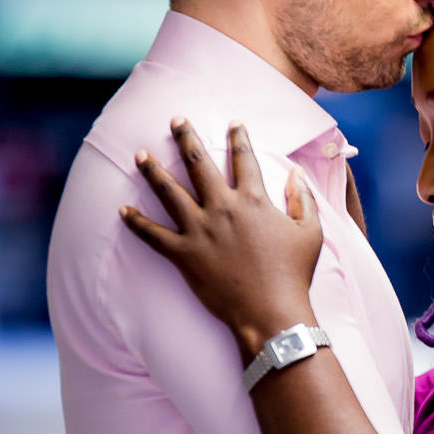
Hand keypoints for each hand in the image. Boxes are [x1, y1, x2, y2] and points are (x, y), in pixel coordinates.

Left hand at [122, 118, 325, 357]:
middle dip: (185, 137)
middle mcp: (222, 208)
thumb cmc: (294, 275)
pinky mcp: (184, 254)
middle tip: (175, 120)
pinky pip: (153, 235)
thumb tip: (296, 172)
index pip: (243, 159)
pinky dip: (136, 223)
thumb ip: (304, 198)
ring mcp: (200, 230)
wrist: (272, 313)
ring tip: (140, 155)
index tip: (233, 124)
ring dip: (153, 170)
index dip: (239, 138)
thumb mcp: (311, 232)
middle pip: (198, 163)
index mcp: (253, 200)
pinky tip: (122, 210)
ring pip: (169, 192)